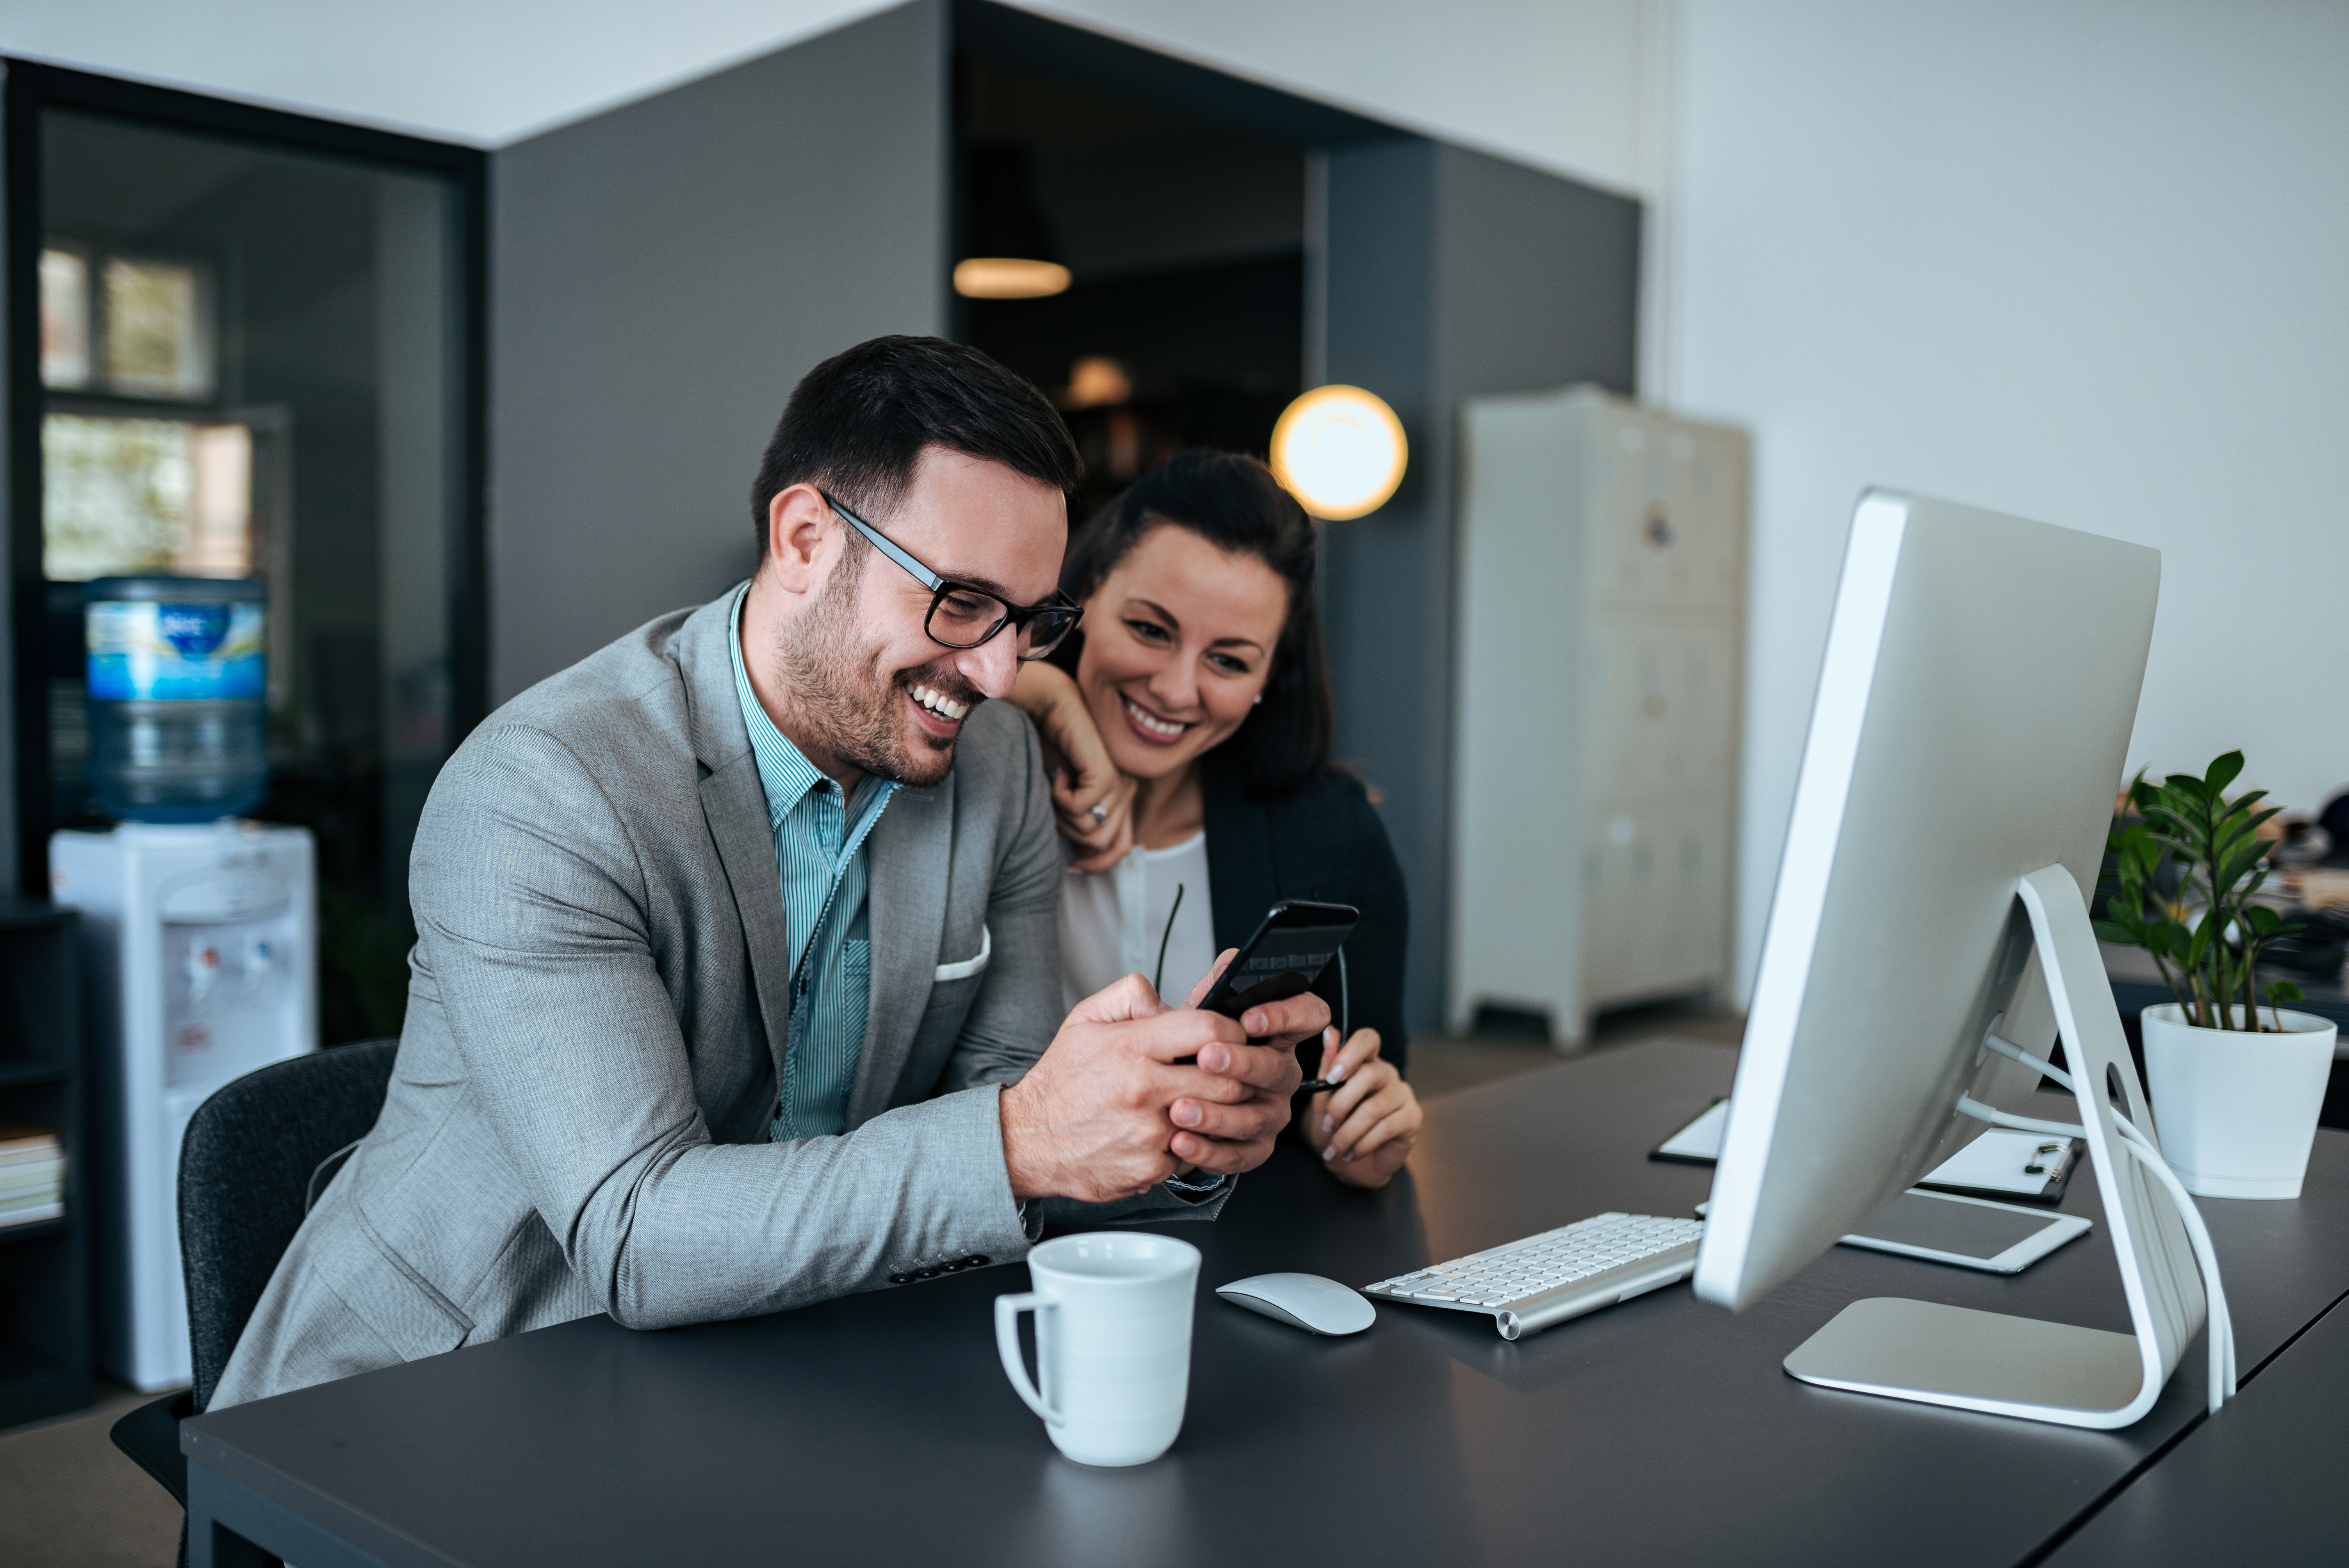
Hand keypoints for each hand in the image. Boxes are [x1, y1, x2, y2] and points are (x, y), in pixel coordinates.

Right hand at [1000, 972, 1305, 1203]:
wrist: (1027, 1139)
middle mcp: (1143, 1089)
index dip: (1232, 1030)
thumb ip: (1130, 994)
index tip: (1233, 1036)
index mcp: (1131, 1046)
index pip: (1208, 1029)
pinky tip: (1168, 1133)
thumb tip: (1168, 1003)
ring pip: (1214, 1119)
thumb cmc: (1061, 1080)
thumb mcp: (1085, 1019)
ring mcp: (1149, 1133)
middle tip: (1228, 1073)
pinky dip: (1187, 1143)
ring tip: (1200, 1102)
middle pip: (1225, 1079)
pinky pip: (1191, 1153)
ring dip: (1215, 1112)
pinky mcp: (1150, 1168)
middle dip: (1235, 1074)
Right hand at [1011, 662, 1132, 871]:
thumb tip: (1079, 862)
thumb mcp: (1067, 794)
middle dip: (1071, 834)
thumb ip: (1079, 821)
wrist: (1052, 707)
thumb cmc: (1055, 748)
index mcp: (1122, 797)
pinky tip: (1059, 774)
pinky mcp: (1106, 774)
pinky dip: (1060, 797)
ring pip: (1090, 830)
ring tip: (1056, 787)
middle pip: (1103, 843)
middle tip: (1054, 806)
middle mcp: (1127, 791)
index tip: (1072, 866)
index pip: (1122, 847)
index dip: (1098, 864)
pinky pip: (1079, 809)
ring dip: (1063, 816)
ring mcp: (1120, 783)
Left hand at [1300, 1027, 1418, 1187]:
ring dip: (1348, 1133)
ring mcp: (1403, 1094)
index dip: (1351, 1052)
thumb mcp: (1321, 1101)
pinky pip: (1387, 1127)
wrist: (1345, 1164)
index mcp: (1364, 1062)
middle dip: (1342, 1103)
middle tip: (1327, 1123)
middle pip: (1371, 1073)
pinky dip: (1363, 1144)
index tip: (1332, 1076)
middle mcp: (1387, 1074)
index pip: (1368, 1039)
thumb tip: (1330, 1032)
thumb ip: (1327, 1068)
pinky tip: (1351, 1154)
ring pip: (1375, 1107)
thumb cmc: (1332, 1129)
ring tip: (1334, 1149)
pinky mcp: (1413, 1118)